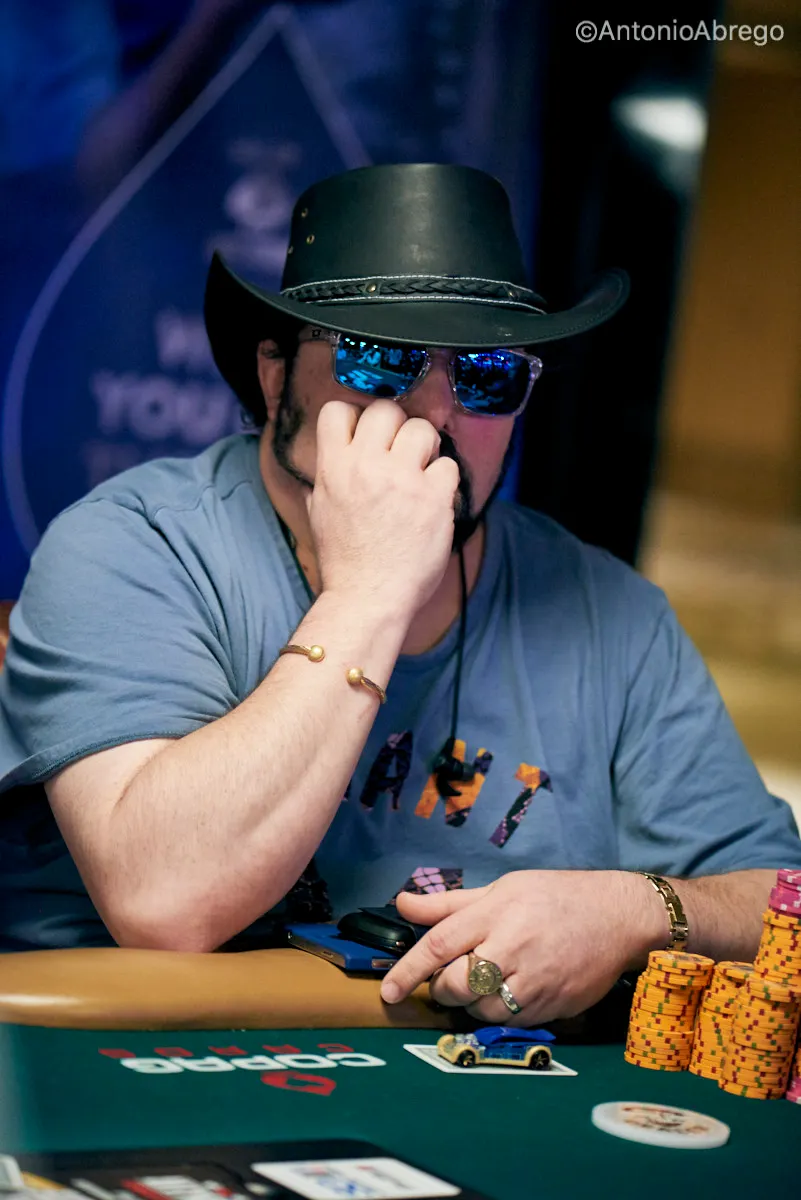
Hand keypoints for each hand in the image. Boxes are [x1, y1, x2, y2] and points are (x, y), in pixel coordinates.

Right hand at [309, 400, 459, 618]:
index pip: (338, 409)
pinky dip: (444, 479)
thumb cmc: (344, 561)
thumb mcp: (318, 514)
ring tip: (421, 471)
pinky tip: (433, 498)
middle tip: (400, 453)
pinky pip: (448, 465)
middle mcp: (366, 466)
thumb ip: (324, 480)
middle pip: (386, 410)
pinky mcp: (433, 498)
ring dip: (425, 447)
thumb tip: (327, 463)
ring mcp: (402, 480)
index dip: (355, 419)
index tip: (366, 437)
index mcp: (332, 467)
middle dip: (396, 427)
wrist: (368, 599)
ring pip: (422, 429)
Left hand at [380, 870, 663, 1024]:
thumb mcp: (503, 888)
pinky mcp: (552, 1006)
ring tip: (484, 983)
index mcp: (496, 912)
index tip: (389, 991)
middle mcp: (513, 946)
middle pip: (457, 983)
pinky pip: (510, 1022)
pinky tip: (509, 993)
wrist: (618, 916)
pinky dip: (499, 1014)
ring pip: (480, 1010)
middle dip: (443, 987)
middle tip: (451, 977)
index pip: (440, 944)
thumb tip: (402, 903)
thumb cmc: (555, 896)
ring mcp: (535, 980)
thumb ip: (450, 904)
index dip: (409, 970)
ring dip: (471, 1004)